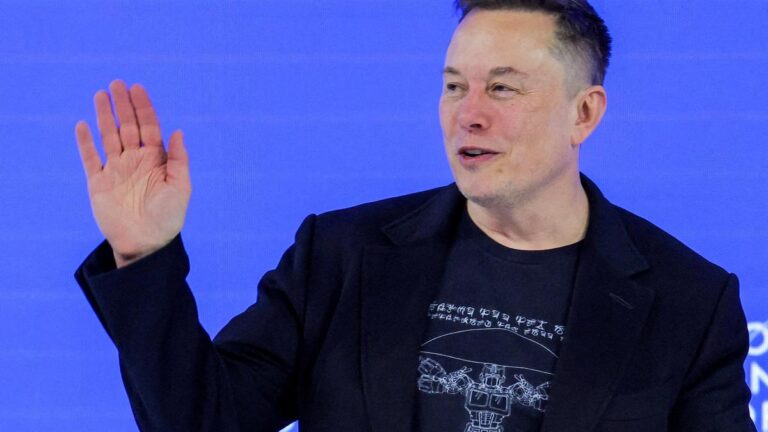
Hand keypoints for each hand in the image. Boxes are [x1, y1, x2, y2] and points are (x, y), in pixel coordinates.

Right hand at [75, 80, 190, 267]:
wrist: (146, 245)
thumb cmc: (168, 218)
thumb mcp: (180, 187)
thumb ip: (178, 160)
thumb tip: (177, 132)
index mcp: (156, 160)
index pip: (149, 127)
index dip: (144, 108)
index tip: (138, 89)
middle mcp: (135, 161)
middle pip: (128, 126)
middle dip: (123, 105)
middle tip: (117, 83)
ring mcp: (116, 170)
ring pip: (109, 136)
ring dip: (104, 116)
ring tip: (101, 95)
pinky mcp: (99, 183)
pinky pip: (90, 159)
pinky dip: (86, 143)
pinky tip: (83, 125)